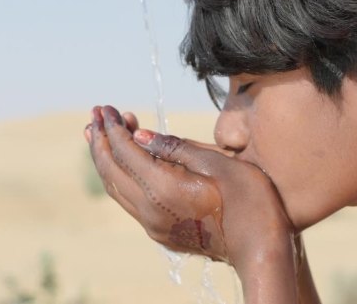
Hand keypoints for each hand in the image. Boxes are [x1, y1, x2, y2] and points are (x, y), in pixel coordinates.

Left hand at [85, 105, 293, 265]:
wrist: (261, 250)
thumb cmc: (249, 202)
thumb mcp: (219, 164)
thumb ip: (176, 148)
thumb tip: (140, 135)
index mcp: (164, 189)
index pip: (126, 151)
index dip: (113, 127)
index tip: (105, 107)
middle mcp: (151, 210)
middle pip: (111, 171)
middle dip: (100, 140)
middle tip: (95, 114)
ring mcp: (153, 224)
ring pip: (115, 188)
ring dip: (105, 159)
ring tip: (98, 134)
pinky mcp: (160, 232)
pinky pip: (128, 200)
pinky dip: (121, 175)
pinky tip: (124, 161)